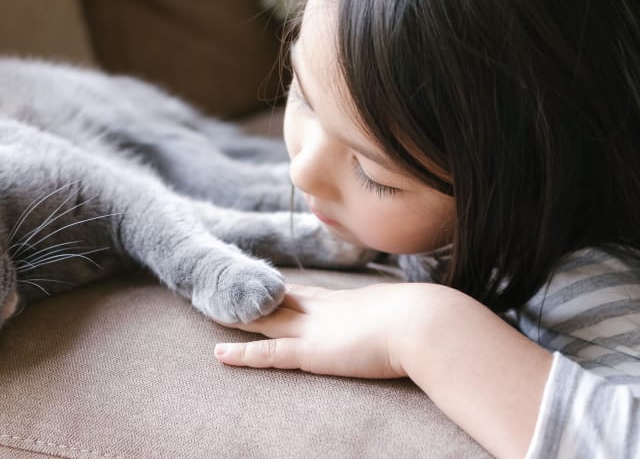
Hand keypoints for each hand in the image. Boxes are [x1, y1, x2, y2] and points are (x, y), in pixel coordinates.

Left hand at [213, 282, 429, 378]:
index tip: (266, 285)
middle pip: (278, 301)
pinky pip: (267, 354)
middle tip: (227, 288)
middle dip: (252, 296)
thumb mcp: (411, 314)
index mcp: (345, 301)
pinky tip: (219, 354)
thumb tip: (425, 318)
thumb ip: (403, 318)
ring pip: (264, 321)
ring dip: (237, 318)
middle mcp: (323, 310)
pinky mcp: (309, 353)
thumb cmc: (429, 321)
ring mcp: (313, 330)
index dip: (282, 290)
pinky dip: (242, 354)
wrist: (426, 324)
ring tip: (210, 311)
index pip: (305, 294)